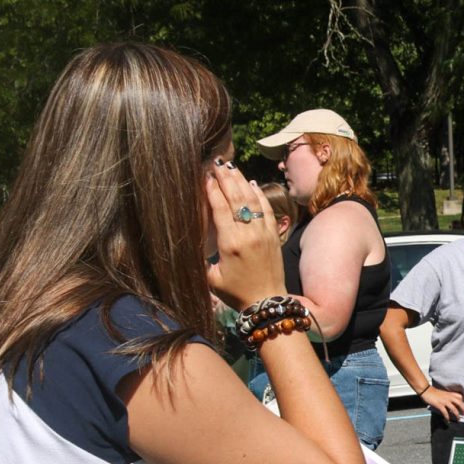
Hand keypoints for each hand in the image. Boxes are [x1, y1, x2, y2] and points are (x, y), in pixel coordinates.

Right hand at [204, 161, 285, 310]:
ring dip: (241, 181)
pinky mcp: (274, 235)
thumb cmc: (236, 293)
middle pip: (237, 198)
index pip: (221, 208)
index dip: (212, 190)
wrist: (266, 301)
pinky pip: (267, 209)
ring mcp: (264, 233)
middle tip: (217, 163)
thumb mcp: (211, 278)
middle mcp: (249, 234)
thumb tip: (189, 242)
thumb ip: (201, 258)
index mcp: (231, 243)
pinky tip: (251, 183)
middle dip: (226, 178)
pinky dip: (259, 194)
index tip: (205, 175)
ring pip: (252, 200)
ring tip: (231, 166)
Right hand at [421, 385, 463, 421]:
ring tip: (458, 419)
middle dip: (463, 409)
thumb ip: (449, 397)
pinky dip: (447, 417)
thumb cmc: (435, 393)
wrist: (427, 390)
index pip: (460, 397)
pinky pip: (445, 412)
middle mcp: (449, 397)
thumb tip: (453, 404)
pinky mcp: (439, 405)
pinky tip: (447, 420)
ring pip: (454, 409)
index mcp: (450, 394)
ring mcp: (444, 401)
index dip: (463, 402)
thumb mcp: (444, 394)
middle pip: (460, 403)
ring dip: (457, 415)